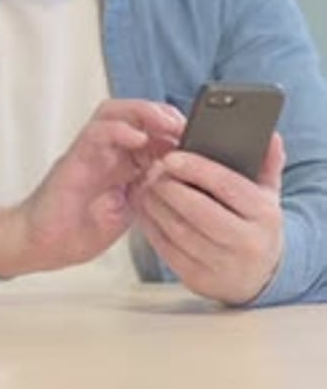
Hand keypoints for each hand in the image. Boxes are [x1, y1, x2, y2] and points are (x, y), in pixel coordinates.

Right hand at [0, 99, 184, 276]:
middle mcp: (105, 149)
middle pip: (133, 113)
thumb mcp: (128, 209)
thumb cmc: (78, 229)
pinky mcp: (74, 158)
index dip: (172, 128)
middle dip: (161, 113)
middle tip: (185, 124)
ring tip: (165, 122)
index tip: (197, 135)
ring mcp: (88, 151)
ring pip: (114, 112)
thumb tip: (180, 176)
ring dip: (143, 112)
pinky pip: (95, 133)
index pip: (148, 129)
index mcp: (121, 160)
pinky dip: (118, 131)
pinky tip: (138, 138)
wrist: (40, 244)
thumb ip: (148, 189)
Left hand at [130, 132, 284, 304]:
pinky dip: (152, 226)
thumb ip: (267, 162)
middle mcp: (246, 242)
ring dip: (156, 205)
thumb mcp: (268, 193)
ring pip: (178, 231)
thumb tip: (270, 137)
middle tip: (153, 169)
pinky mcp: (199, 280)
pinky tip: (146, 209)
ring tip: (146, 185)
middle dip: (170, 187)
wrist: (260, 277)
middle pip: (198, 211)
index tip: (171, 157)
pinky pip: (168, 250)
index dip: (196, 169)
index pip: (227, 186)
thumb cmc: (256, 224)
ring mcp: (222, 265)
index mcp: (264, 215)